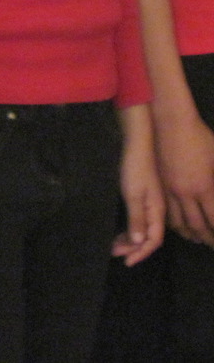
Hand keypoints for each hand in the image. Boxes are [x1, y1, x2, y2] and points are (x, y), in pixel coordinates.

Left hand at [116, 127, 165, 263]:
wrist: (138, 145)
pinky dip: (129, 228)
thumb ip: (136, 218)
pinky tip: (119, 231)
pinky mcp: (144, 198)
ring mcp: (151, 204)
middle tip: (113, 253)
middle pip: (148, 237)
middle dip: (132, 248)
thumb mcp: (133, 194)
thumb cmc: (135, 168)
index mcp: (157, 212)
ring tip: (113, 246)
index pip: (153, 241)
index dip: (140, 253)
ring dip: (129, 239)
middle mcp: (157, 211)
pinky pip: (139, 220)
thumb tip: (138, 241)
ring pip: (143, 229)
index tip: (126, 262)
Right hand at [155, 113, 213, 245]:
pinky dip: (173, 221)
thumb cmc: (199, 137)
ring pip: (178, 221)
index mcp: (205, 188)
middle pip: (197, 225)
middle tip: (212, 245)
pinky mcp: (159, 183)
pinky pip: (165, 209)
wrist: (170, 122)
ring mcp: (169, 189)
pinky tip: (179, 223)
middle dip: (206, 239)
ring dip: (188, 233)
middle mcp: (186, 193)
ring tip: (196, 238)